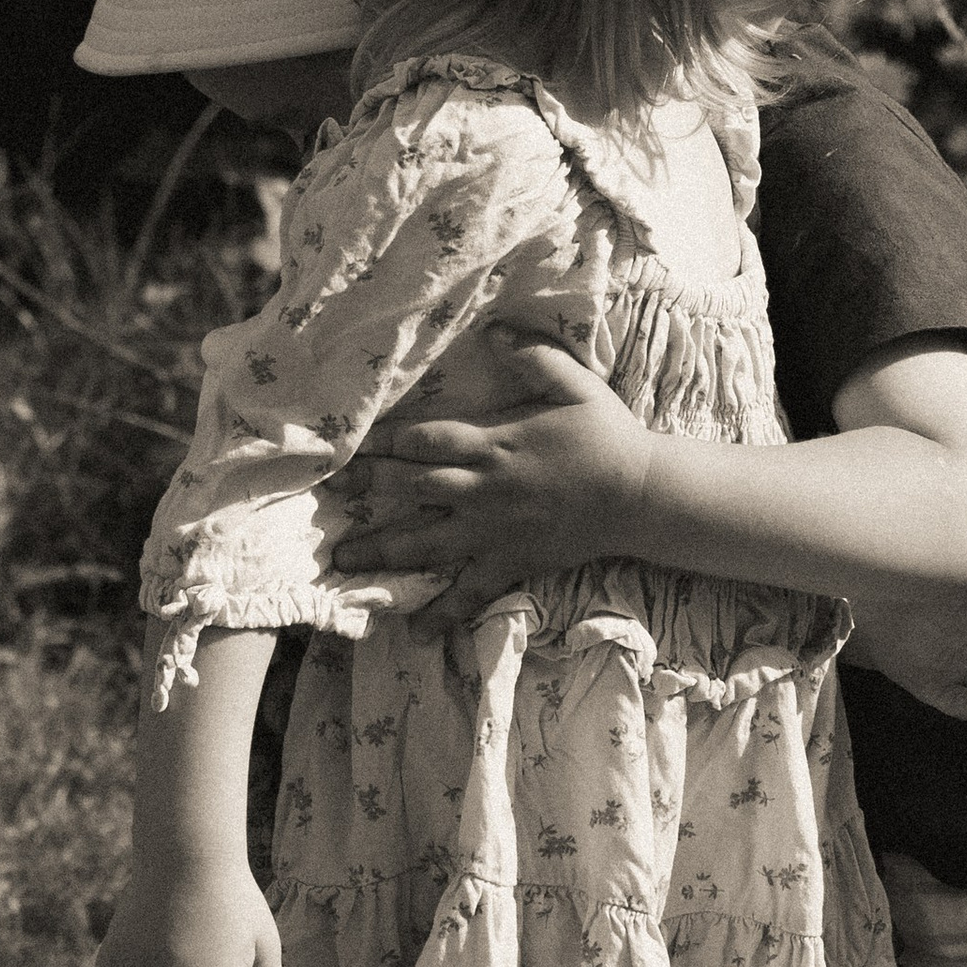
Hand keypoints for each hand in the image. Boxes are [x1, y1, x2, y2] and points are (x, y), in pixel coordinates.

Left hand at [333, 333, 645, 622]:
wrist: (639, 493)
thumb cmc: (606, 435)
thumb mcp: (575, 384)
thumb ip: (532, 357)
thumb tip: (493, 333)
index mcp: (493, 443)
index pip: (424, 439)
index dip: (382, 440)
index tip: (347, 441)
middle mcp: (484, 488)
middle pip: (412, 487)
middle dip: (367, 488)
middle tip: (327, 494)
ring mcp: (493, 530)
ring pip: (427, 543)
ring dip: (382, 552)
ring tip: (342, 560)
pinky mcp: (511, 562)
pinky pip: (471, 592)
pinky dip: (443, 614)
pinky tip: (415, 633)